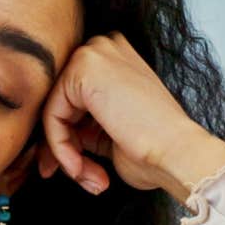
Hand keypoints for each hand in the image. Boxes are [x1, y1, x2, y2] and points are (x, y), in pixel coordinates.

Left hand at [35, 32, 224, 197]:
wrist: (176, 153)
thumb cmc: (153, 149)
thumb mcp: (107, 131)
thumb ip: (80, 124)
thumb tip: (47, 141)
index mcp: (113, 60)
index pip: (70, 100)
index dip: (67, 138)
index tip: (73, 168)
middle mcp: (103, 48)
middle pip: (58, 103)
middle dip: (61, 146)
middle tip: (76, 174)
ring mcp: (93, 54)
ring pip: (52, 112)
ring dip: (65, 153)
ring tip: (86, 175)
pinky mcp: (82, 69)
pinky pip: (51, 116)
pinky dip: (61, 148)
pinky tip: (79, 167)